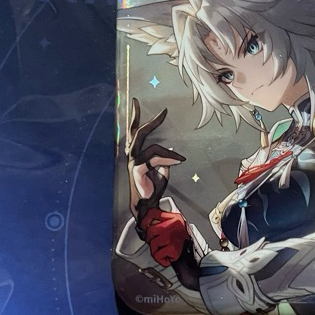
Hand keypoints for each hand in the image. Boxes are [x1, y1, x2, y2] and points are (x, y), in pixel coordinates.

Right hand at [126, 98, 184, 224]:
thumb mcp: (162, 170)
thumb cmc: (153, 187)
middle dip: (141, 117)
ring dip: (168, 153)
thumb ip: (164, 159)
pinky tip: (178, 162)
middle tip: (158, 109)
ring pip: (151, 146)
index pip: (136, 132)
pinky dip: (168, 159)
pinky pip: (155, 158)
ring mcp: (134, 162)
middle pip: (137, 132)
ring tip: (180, 159)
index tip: (156, 110)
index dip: (140, 118)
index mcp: (137, 154)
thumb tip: (169, 150)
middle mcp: (133, 155)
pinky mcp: (137, 169)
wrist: (148, 204)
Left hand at [140, 207, 190, 266]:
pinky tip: (166, 256)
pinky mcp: (172, 248)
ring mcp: (171, 236)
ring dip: (155, 250)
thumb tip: (148, 222)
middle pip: (150, 230)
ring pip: (152, 243)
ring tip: (163, 250)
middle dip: (151, 239)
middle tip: (157, 243)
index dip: (145, 220)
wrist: (193, 252)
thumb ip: (164, 220)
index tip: (144, 225)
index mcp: (173, 217)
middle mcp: (172, 225)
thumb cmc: (183, 239)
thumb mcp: (176, 223)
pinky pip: (157, 254)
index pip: (153, 213)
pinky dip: (160, 258)